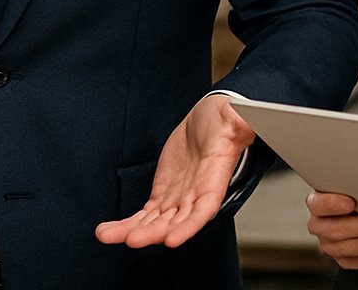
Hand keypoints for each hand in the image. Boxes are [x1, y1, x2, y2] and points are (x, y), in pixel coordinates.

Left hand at [95, 94, 254, 248]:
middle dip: (152, 232)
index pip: (203, 210)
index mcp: (215, 181)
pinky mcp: (163, 194)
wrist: (210, 121)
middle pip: (174, 222)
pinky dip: (128, 223)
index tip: (172, 239)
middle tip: (131, 239)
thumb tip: (250, 117)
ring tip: (107, 235)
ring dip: (132, 231)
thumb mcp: (238, 118)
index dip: (188, 227)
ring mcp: (178, 198)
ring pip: (154, 222)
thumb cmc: (226, 121)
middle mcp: (195, 197)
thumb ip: (245, 121)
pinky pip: (144, 214)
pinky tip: (109, 231)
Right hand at [306, 191, 357, 268]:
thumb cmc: (357, 195)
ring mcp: (329, 245)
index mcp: (316, 203)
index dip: (333, 204)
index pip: (318, 205)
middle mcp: (318, 225)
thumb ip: (357, 189)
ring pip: (349, 249)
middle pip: (335, 230)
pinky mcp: (342, 259)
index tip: (351, 202)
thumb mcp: (353, 187)